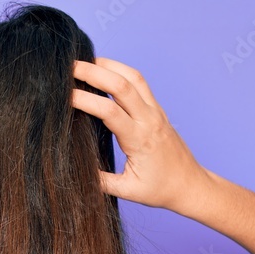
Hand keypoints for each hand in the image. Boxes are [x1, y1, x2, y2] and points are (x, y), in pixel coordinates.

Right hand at [71, 57, 206, 212]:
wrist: (189, 185)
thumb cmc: (160, 190)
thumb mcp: (128, 191)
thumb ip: (101, 182)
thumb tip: (74, 172)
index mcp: (139, 140)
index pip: (109, 111)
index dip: (85, 99)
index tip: (64, 95)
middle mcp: (149, 120)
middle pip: (121, 85)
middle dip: (94, 72)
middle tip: (69, 67)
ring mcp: (155, 111)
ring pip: (134, 77)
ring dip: (109, 65)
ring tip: (85, 61)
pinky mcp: (157, 109)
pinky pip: (140, 82)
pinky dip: (121, 71)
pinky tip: (105, 70)